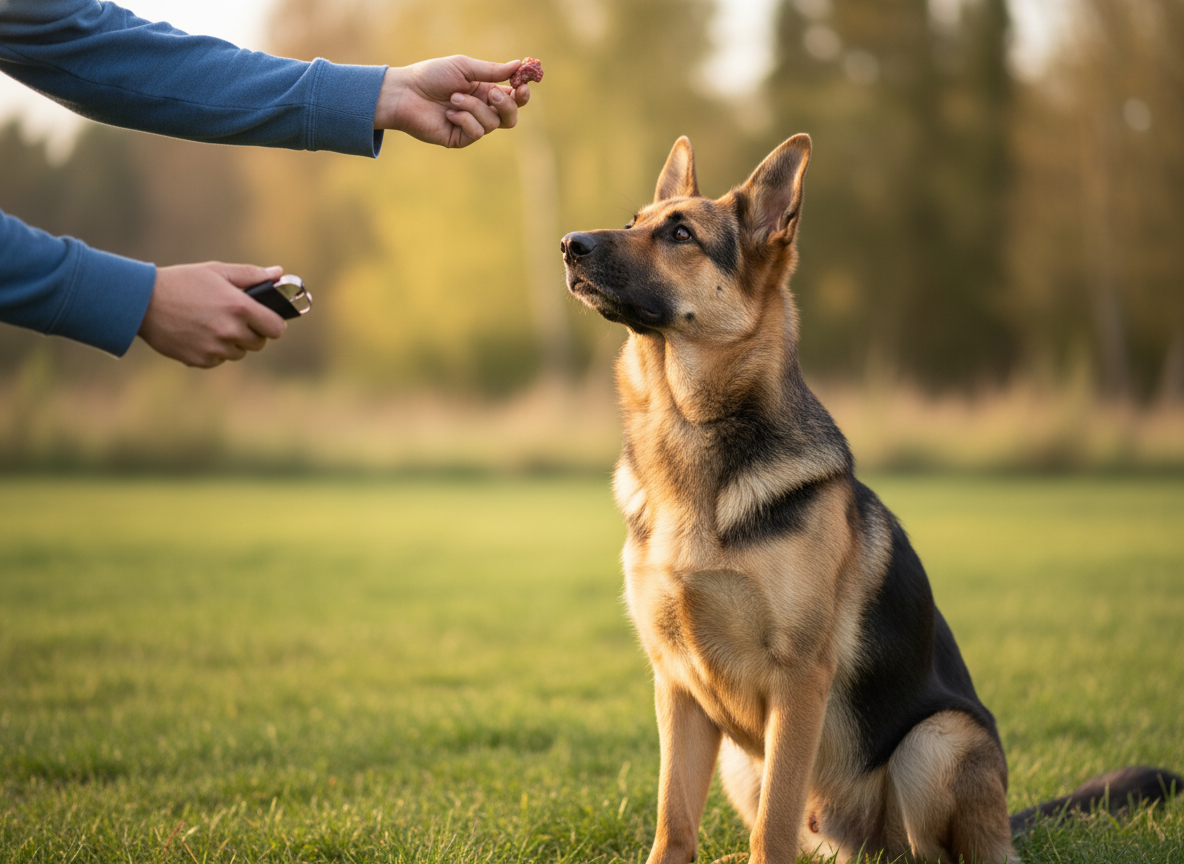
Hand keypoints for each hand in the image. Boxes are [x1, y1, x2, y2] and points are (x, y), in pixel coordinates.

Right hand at [137, 262, 287, 367]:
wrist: (142, 302)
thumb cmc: (183, 282)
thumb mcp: (217, 271)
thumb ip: (251, 275)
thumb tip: (279, 273)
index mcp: (239, 308)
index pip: (276, 328)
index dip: (273, 323)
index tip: (266, 319)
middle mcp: (230, 331)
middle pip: (259, 343)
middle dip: (252, 332)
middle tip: (235, 318)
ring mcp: (215, 348)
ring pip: (239, 353)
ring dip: (232, 342)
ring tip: (213, 324)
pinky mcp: (200, 361)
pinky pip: (218, 360)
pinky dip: (213, 351)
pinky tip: (199, 334)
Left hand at [374, 56, 531, 148]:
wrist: (406, 93)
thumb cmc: (431, 76)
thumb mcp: (464, 68)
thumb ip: (491, 70)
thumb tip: (518, 65)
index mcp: (484, 91)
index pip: (512, 98)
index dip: (521, 94)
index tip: (522, 85)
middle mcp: (481, 110)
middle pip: (510, 117)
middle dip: (505, 105)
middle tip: (491, 94)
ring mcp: (471, 126)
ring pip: (492, 123)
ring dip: (474, 108)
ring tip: (453, 99)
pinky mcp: (460, 139)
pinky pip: (477, 132)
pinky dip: (465, 119)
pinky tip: (449, 113)